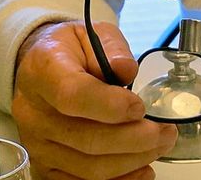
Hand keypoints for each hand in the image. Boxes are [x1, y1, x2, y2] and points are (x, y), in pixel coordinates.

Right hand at [13, 20, 176, 179]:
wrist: (38, 68)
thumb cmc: (70, 49)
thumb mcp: (93, 33)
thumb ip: (113, 48)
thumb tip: (127, 71)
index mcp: (43, 70)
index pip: (73, 95)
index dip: (110, 106)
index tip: (140, 107)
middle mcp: (33, 112)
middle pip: (85, 138)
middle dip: (134, 139)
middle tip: (166, 131)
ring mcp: (36, 144)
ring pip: (86, 167)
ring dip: (131, 161)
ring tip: (159, 145)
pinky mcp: (44, 166)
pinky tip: (141, 169)